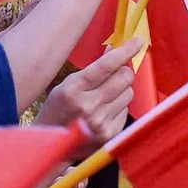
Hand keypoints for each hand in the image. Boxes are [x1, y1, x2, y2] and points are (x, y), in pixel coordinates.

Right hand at [36, 39, 140, 153]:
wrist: (50, 145)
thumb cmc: (59, 109)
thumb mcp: (68, 84)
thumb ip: (93, 68)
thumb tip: (114, 48)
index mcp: (74, 89)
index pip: (106, 65)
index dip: (125, 51)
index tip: (137, 41)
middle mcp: (87, 106)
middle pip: (124, 77)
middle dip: (123, 71)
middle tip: (116, 73)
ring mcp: (99, 123)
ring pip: (129, 93)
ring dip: (121, 91)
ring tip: (105, 97)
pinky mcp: (109, 135)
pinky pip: (126, 111)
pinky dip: (119, 107)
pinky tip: (103, 112)